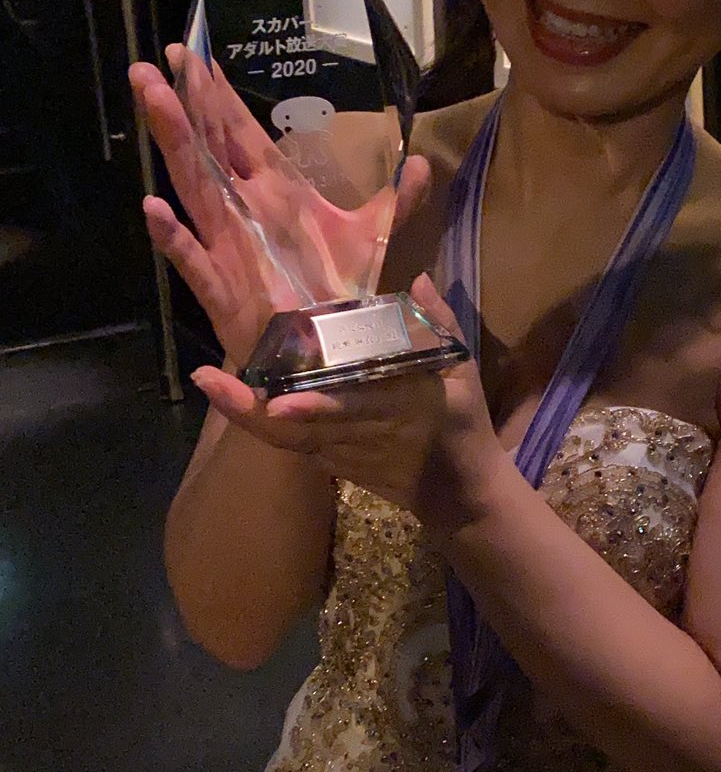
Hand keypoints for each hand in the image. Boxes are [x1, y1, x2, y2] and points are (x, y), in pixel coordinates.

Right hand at [131, 48, 429, 366]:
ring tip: (151, 103)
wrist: (342, 361)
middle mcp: (247, 213)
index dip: (218, 94)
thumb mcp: (384, 242)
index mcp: (278, 192)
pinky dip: (175, 239)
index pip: (241, 133)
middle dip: (181, 106)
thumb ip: (403, 202)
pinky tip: (155, 209)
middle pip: (207, 149)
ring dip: (173, 146)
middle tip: (151, 64)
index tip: (192, 53)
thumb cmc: (352, 299)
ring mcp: (231, 250)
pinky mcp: (225, 293)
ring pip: (193, 191)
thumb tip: (419, 162)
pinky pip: (195, 263)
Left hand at [189, 275, 511, 535]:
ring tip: (208, 382)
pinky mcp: (328, 464)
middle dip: (249, 409)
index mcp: (396, 409)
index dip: (315, 409)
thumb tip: (416, 278)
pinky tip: (229, 396)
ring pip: (284, 439)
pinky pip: (290, 442)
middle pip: (295, 430)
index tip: (279, 403)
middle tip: (207, 380)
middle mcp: (358, 436)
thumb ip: (439, 323)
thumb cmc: (462, 426)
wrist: (455, 494)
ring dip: (243, 414)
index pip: (349, 410)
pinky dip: (258, 421)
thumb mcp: (462, 372)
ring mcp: (339, 455)